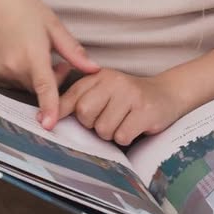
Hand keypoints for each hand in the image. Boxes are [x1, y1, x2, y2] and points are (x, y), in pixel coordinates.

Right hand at [0, 0, 97, 128]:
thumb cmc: (23, 8)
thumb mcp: (52, 25)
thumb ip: (73, 51)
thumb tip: (94, 69)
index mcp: (33, 54)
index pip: (44, 87)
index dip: (49, 107)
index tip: (49, 126)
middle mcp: (13, 66)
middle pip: (37, 88)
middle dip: (50, 80)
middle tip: (54, 59)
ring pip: (23, 86)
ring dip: (32, 77)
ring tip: (31, 52)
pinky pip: (8, 81)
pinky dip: (16, 74)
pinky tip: (14, 53)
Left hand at [57, 69, 184, 145]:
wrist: (167, 94)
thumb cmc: (129, 97)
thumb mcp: (104, 91)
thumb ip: (79, 100)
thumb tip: (46, 117)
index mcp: (98, 76)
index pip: (72, 95)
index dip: (59, 112)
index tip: (46, 125)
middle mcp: (113, 81)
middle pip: (85, 114)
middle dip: (92, 125)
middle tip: (107, 119)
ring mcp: (130, 95)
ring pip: (103, 129)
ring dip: (111, 133)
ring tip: (123, 121)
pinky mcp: (144, 111)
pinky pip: (122, 136)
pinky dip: (126, 137)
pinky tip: (134, 127)